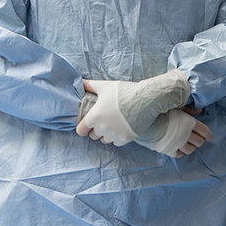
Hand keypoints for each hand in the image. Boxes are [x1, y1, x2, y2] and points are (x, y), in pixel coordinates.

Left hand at [76, 71, 190, 144]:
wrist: (146, 99)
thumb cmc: (123, 92)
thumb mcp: (104, 86)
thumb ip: (89, 85)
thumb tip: (80, 82)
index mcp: (94, 116)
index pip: (81, 131)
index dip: (83, 127)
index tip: (88, 124)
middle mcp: (102, 128)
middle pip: (93, 136)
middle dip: (96, 130)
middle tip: (104, 121)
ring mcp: (114, 134)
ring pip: (105, 140)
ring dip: (107, 135)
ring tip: (113, 125)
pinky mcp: (126, 138)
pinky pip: (116, 143)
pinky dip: (117, 138)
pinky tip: (122, 129)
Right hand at [135, 108, 211, 156]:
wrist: (141, 119)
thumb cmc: (158, 110)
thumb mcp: (175, 106)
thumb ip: (187, 109)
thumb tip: (199, 111)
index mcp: (188, 122)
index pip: (204, 131)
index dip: (208, 135)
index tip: (210, 137)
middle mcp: (185, 133)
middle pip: (199, 142)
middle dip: (200, 141)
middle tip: (198, 139)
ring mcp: (177, 143)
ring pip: (190, 150)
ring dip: (191, 147)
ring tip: (188, 144)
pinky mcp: (168, 149)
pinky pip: (178, 154)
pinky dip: (180, 152)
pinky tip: (178, 148)